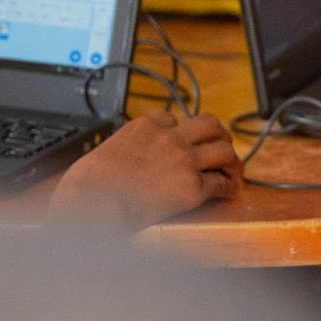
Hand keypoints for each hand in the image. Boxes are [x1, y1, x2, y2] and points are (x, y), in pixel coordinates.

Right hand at [50, 110, 241, 230]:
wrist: (94, 202)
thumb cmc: (88, 184)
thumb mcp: (102, 154)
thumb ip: (118, 152)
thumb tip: (112, 164)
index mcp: (144, 127)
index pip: (169, 117)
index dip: (177, 129)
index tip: (179, 140)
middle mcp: (169, 139)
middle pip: (208, 124)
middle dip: (218, 135)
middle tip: (220, 146)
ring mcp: (184, 162)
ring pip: (224, 151)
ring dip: (231, 161)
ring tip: (232, 171)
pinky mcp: (193, 188)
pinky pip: (222, 184)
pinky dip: (228, 188)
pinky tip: (228, 192)